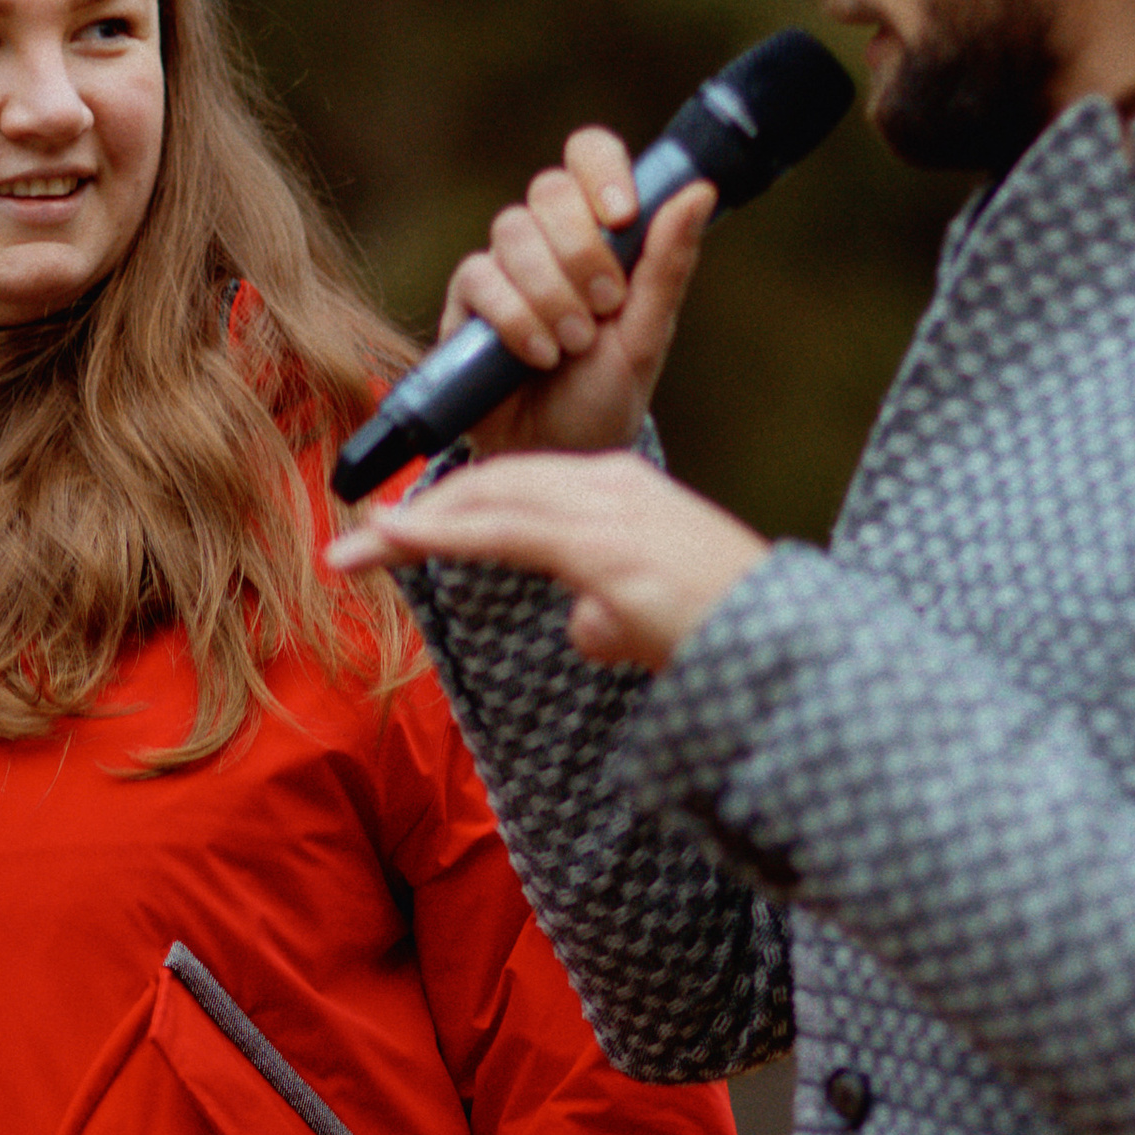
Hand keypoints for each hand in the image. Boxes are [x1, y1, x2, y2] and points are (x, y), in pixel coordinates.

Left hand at [329, 444, 764, 671]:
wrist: (783, 649)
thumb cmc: (724, 638)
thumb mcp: (652, 620)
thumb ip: (610, 615)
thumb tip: (581, 628)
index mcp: (620, 492)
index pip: (518, 488)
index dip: (451, 509)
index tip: (397, 533)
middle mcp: (609, 485)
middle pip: (492, 485)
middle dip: (417, 515)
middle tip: (350, 544)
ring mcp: (606, 512)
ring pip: (488, 501)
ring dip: (414, 526)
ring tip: (354, 549)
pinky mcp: (603, 548)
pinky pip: (503, 532)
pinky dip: (444, 533)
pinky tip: (399, 539)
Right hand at [444, 130, 717, 458]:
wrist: (557, 456)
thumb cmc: (604, 395)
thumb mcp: (646, 335)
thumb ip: (668, 265)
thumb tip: (699, 190)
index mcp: (597, 232)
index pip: (589, 154)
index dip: (602, 170)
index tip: (623, 216)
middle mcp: (547, 240)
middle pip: (549, 189)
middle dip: (582, 248)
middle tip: (605, 303)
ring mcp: (504, 267)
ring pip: (513, 231)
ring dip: (551, 290)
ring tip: (572, 344)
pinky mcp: (467, 302)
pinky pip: (480, 277)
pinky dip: (516, 316)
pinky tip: (538, 355)